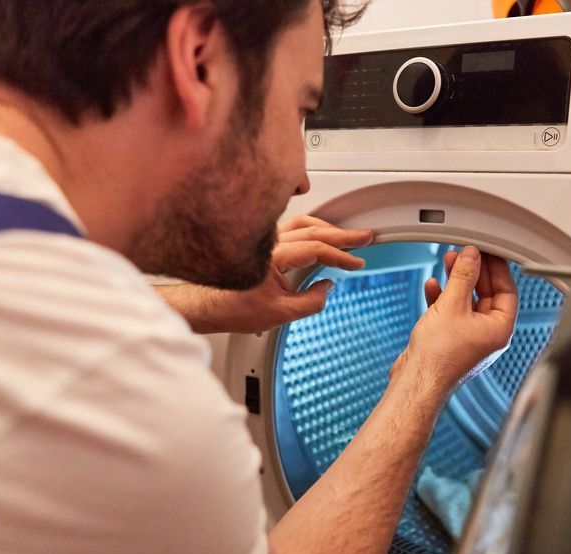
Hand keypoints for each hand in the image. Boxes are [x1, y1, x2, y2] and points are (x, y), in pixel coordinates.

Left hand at [159, 215, 374, 333]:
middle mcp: (268, 241)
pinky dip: (311, 228)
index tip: (357, 262)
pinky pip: (291, 226)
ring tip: (346, 236)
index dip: (341, 255)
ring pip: (302, 223)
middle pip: (313, 229)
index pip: (316, 249)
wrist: (205, 306)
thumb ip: (310, 302)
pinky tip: (319, 233)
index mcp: (273, 256)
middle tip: (365, 237)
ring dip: (327, 228)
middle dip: (342, 235)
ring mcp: (264, 238)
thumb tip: (327, 288)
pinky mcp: (261, 242)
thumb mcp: (279, 314)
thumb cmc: (231, 307)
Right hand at [392, 246, 517, 392]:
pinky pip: (451, 313)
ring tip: (447, 261)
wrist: (416, 381)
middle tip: (465, 252)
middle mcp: (487, 334)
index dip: (497, 267)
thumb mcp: (452, 306)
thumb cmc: (439, 356)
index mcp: (499, 329)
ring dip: (457, 282)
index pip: (507, 290)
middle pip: (486, 294)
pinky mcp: (450, 340)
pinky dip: (442, 298)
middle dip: (474, 272)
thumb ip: (463, 277)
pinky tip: (432, 286)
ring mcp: (468, 338)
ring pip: (467, 302)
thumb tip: (471, 256)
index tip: (487, 251)